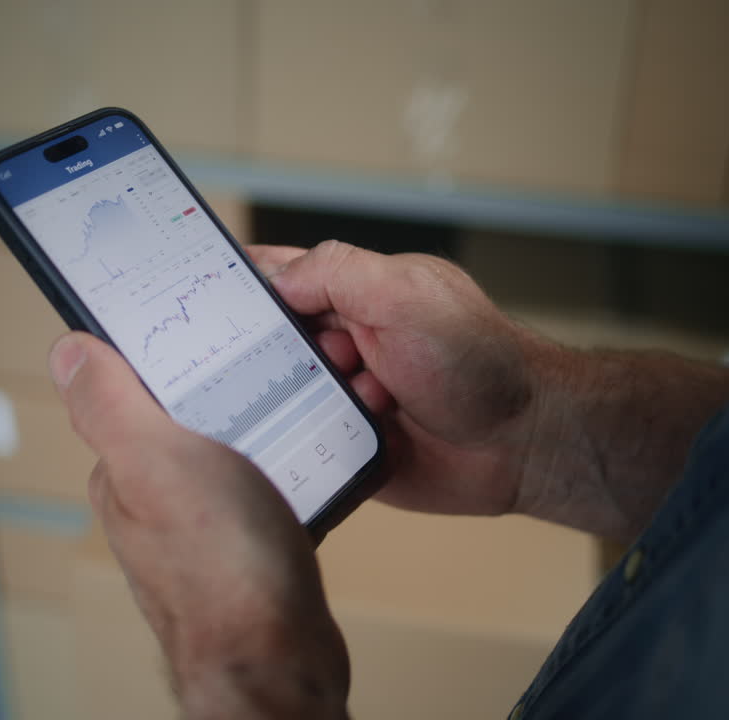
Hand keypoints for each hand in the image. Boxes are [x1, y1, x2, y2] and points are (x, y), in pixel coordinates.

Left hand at [49, 332, 349, 719]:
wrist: (280, 660)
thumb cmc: (220, 570)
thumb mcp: (156, 461)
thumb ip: (109, 405)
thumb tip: (66, 352)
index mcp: (124, 473)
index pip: (135, 390)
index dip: (168, 353)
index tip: (208, 326)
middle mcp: (157, 501)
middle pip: (191, 417)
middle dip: (228, 389)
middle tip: (269, 364)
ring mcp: (204, 527)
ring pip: (236, 451)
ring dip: (267, 428)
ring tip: (300, 409)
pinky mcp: (252, 548)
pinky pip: (272, 488)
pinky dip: (294, 469)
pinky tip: (314, 461)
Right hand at [250, 240, 554, 516]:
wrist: (525, 444)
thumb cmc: (481, 363)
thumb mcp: (406, 296)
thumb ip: (335, 273)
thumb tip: (273, 279)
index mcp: (352, 292)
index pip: (275, 276)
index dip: (236, 283)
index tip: (204, 296)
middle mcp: (340, 342)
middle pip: (263, 342)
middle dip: (270, 353)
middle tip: (323, 356)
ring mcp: (340, 395)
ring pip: (275, 398)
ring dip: (305, 400)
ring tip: (371, 398)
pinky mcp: (344, 446)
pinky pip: (298, 445)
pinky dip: (307, 443)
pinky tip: (352, 434)